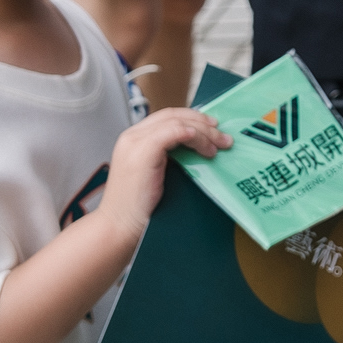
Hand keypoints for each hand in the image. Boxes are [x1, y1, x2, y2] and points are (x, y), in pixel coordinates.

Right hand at [98, 105, 229, 240]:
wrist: (118, 227)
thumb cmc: (137, 208)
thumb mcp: (155, 174)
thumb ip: (169, 158)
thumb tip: (196, 150)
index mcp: (133, 139)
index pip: (166, 117)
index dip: (192, 118)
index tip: (213, 128)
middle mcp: (132, 136)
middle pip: (173, 115)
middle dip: (202, 122)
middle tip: (223, 136)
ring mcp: (135, 143)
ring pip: (176, 122)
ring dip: (203, 132)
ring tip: (220, 145)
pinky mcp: (143, 152)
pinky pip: (173, 132)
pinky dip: (193, 136)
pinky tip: (206, 147)